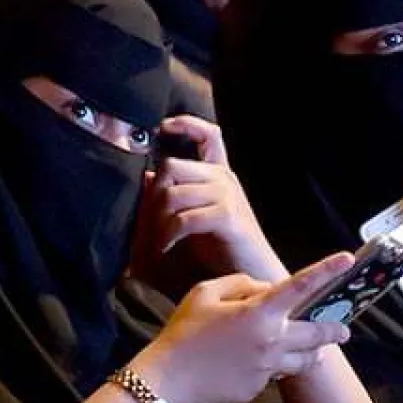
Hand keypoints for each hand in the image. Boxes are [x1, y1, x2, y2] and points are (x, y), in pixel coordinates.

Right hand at [130, 254, 355, 402]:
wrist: (168, 381)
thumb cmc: (183, 332)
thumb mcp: (205, 293)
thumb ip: (241, 285)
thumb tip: (265, 289)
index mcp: (260, 313)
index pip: (301, 286)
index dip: (327, 270)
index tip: (346, 259)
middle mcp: (271, 342)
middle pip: (317, 335)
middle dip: (334, 330)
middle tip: (344, 329)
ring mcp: (267, 369)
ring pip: (303, 361)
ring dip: (312, 353)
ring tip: (315, 349)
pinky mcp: (257, 389)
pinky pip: (274, 374)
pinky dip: (273, 366)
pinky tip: (256, 363)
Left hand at [134, 115, 287, 283]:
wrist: (256, 278)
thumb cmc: (223, 253)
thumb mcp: (194, 221)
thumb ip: (173, 197)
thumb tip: (146, 176)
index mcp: (218, 176)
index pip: (208, 135)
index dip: (186, 124)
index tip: (163, 127)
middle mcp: (224, 179)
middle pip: (170, 166)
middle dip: (150, 197)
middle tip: (146, 226)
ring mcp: (227, 195)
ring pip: (171, 193)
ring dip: (154, 222)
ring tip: (153, 244)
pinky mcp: (228, 216)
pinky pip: (183, 217)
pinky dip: (167, 236)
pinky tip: (165, 250)